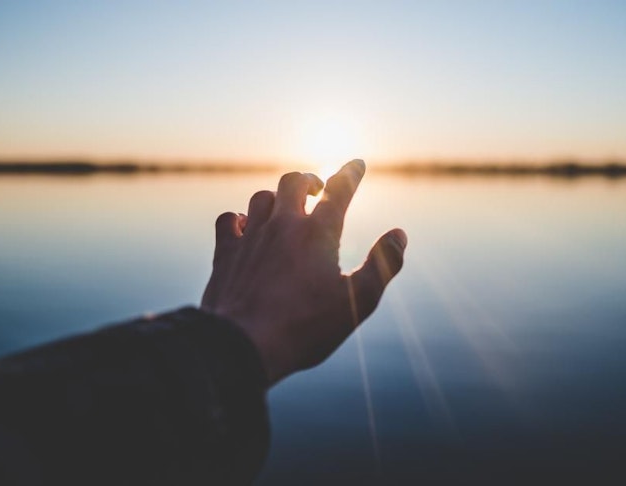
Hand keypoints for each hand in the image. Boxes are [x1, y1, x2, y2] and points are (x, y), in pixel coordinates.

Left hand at [200, 159, 406, 385]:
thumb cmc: (306, 327)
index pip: (339, 190)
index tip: (357, 163)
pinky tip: (245, 227)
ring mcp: (251, 237)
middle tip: (317, 189)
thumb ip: (383, 265)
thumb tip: (399, 234)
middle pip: (294, 182)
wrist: (243, 345)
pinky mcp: (226, 254)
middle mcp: (283, 225)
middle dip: (309, 180)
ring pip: (261, 197)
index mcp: (318, 233)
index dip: (350, 173)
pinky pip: (229, 220)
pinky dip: (239, 218)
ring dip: (276, 197)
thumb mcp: (358, 302)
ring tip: (285, 208)